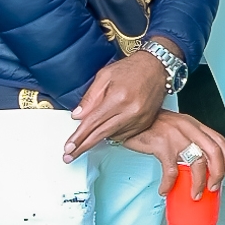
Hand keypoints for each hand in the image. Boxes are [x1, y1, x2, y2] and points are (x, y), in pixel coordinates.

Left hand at [64, 48, 180, 160]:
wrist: (156, 67)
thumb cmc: (131, 69)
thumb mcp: (104, 76)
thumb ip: (90, 97)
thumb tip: (78, 116)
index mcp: (118, 98)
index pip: (93, 123)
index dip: (79, 137)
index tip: (69, 148)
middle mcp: (130, 111)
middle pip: (102, 134)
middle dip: (84, 146)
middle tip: (69, 156)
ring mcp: (140, 119)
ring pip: (113, 136)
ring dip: (99, 137)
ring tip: (90, 134)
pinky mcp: (145, 123)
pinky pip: (124, 135)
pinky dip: (113, 133)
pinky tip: (108, 127)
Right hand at [123, 111, 224, 197]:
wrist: (130, 119)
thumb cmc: (152, 125)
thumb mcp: (176, 127)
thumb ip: (189, 138)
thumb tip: (199, 161)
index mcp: (194, 125)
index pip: (219, 140)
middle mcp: (188, 128)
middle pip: (213, 152)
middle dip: (217, 174)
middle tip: (213, 187)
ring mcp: (176, 136)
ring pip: (197, 163)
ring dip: (198, 183)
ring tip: (195, 194)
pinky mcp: (162, 145)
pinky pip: (171, 171)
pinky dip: (169, 184)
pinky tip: (165, 189)